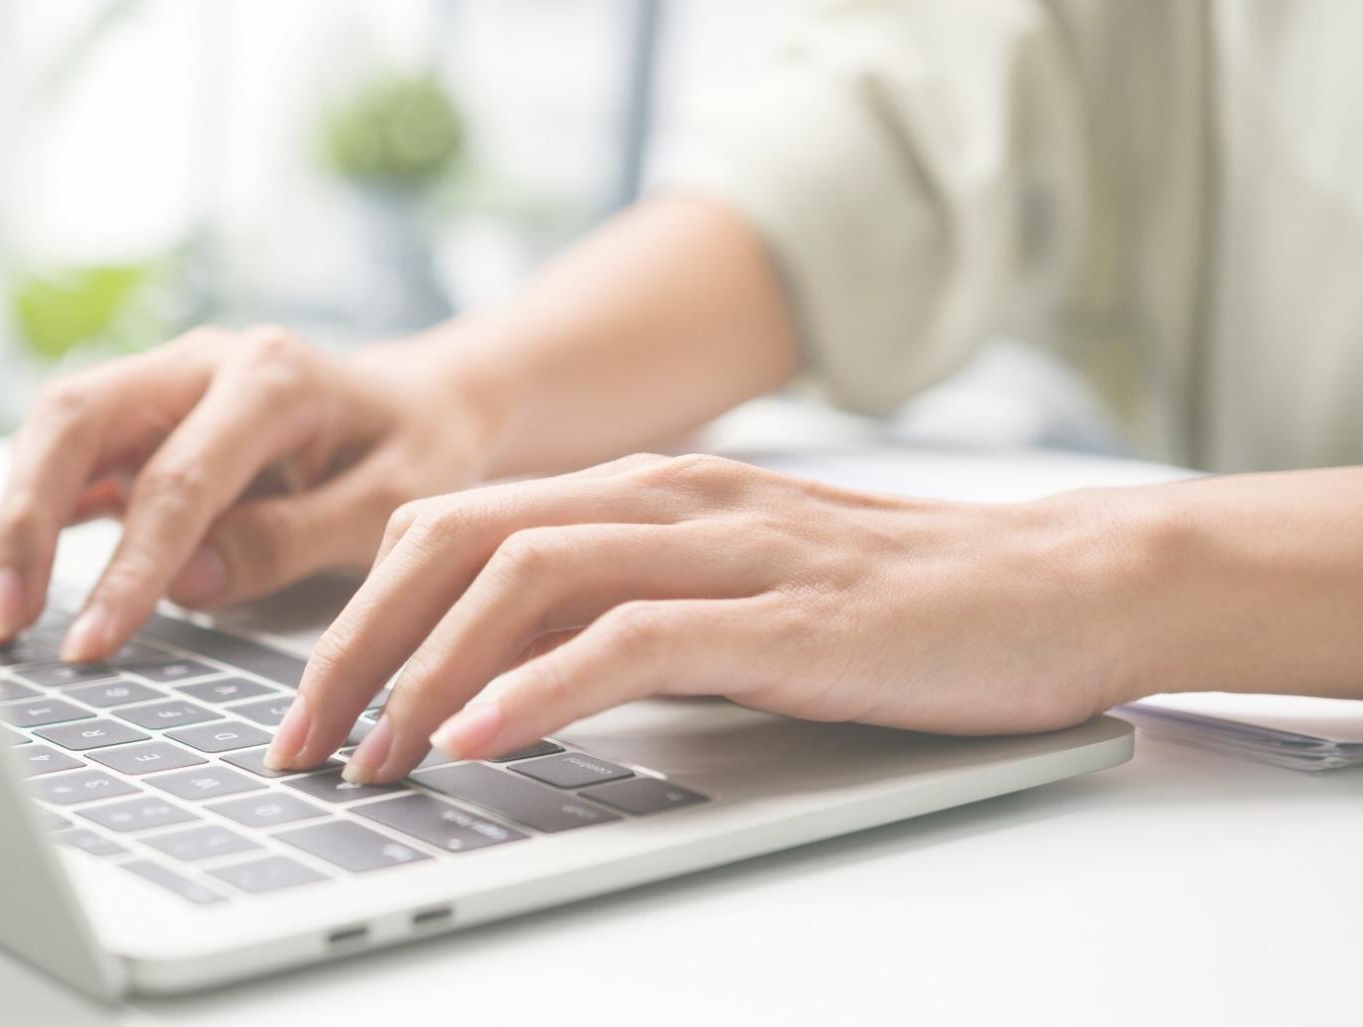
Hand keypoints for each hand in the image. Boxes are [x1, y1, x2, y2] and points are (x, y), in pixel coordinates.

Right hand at [0, 326, 496, 660]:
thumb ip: (291, 539)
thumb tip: (186, 583)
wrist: (421, 403)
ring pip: (54, 434)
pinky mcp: (142, 418)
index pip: (178, 478)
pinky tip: (4, 589)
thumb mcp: (391, 501)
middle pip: (77, 420)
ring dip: (11, 523)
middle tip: (0, 622)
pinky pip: (66, 460)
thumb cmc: (416, 451)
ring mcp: (163, 382)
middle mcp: (201, 362)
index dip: (129, 568)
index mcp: (270, 376)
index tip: (91, 643)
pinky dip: (28, 522)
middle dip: (25, 524)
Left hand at [266, 453, 1137, 781]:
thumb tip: (504, 686)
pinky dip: (542, 686)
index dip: (359, 611)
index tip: (310, 704)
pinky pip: (632, 636)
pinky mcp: (788, 611)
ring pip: (525, 578)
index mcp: (640, 492)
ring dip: (427, 672)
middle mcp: (666, 500)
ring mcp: (726, 547)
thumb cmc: (892, 604)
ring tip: (371, 757)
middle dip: (357, 645)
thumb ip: (623, 613)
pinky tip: (481, 739)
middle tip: (302, 744)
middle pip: (456, 542)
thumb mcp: (728, 593)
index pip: (453, 527)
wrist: (1060, 582)